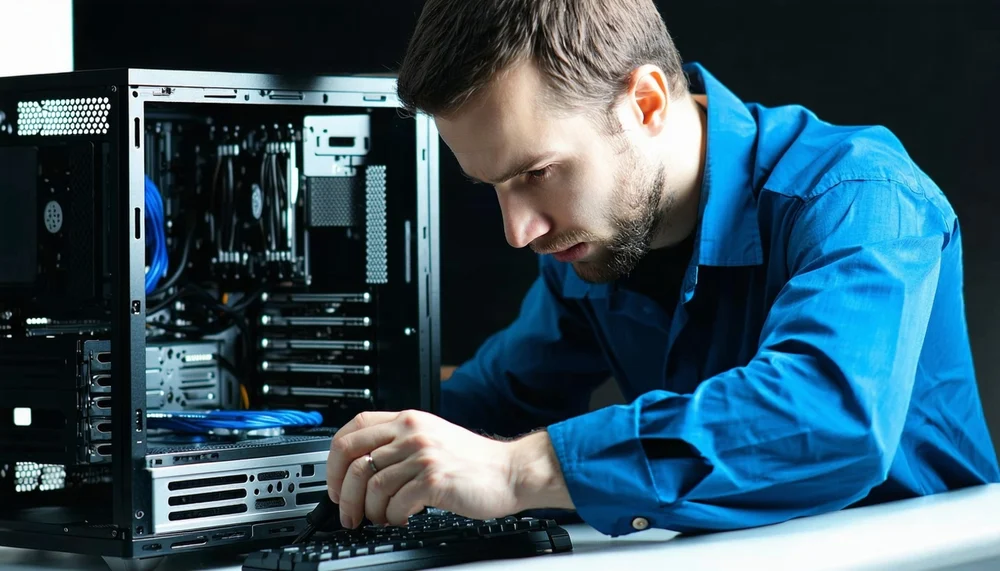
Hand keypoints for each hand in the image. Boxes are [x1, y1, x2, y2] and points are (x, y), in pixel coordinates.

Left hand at [325, 410, 572, 527]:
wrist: (510, 471)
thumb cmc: (474, 461)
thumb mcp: (432, 436)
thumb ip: (399, 442)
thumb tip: (360, 468)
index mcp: (408, 419)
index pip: (353, 429)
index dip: (335, 459)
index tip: (335, 481)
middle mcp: (412, 432)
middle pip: (353, 459)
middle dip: (343, 493)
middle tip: (348, 512)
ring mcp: (423, 455)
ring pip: (372, 485)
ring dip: (370, 510)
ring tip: (381, 518)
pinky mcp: (434, 479)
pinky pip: (396, 502)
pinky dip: (393, 517)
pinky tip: (402, 519)